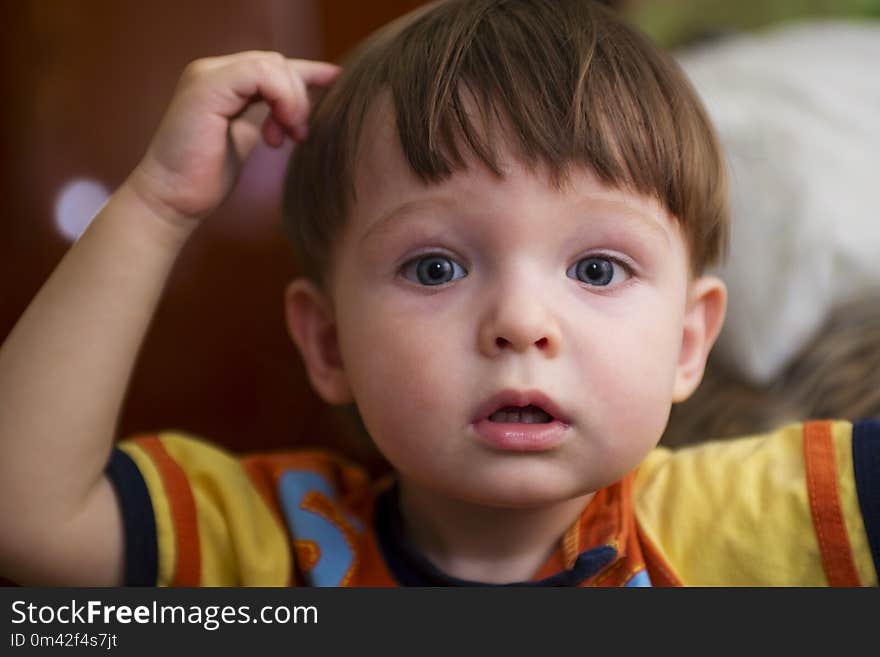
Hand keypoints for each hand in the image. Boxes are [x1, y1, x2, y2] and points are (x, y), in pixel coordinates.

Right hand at [126, 51, 339, 230]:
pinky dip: (281, 98)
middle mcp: (212, 71)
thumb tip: (299, 111)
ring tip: (290, 136)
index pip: (272, 66)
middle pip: (278, 64)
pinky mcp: (207, 87)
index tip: (338, 85)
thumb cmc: (206, 178)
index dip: (310, 72)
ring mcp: (206, 75)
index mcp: (221, 82)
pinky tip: (280, 130)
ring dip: (292, 101)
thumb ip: (266, 117)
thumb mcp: (245, 139)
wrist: (173, 200)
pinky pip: (259, 74)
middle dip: (299, 99)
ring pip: (272, 65)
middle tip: (299, 136)